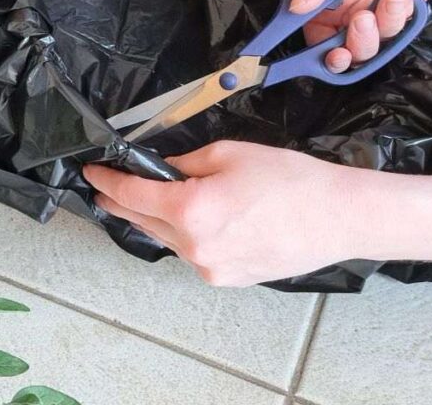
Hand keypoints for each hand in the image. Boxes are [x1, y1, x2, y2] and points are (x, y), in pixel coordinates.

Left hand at [84, 142, 364, 285]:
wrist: (339, 217)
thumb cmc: (289, 180)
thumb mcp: (228, 153)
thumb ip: (184, 163)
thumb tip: (160, 169)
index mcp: (190, 210)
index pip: (130, 196)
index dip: (106, 182)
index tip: (92, 173)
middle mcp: (193, 246)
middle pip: (141, 221)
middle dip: (122, 201)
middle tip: (107, 186)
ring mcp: (209, 268)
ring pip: (166, 238)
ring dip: (154, 219)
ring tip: (148, 199)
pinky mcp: (226, 278)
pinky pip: (190, 253)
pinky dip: (182, 235)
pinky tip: (188, 219)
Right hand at [291, 0, 431, 71]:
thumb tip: (296, 7)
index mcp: (321, 7)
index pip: (314, 43)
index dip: (315, 58)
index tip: (322, 58)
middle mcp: (347, 15)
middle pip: (348, 53)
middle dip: (354, 49)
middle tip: (359, 25)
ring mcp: (376, 12)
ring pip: (376, 45)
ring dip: (379, 33)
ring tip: (384, 3)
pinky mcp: (404, 6)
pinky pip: (403, 27)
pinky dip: (400, 17)